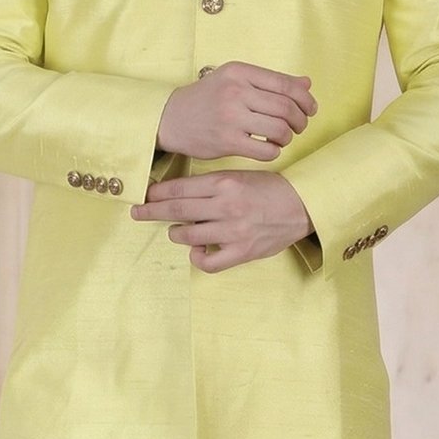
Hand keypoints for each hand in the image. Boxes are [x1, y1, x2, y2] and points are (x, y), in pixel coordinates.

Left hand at [130, 169, 313, 271]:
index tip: (144, 195)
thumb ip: (210, 186)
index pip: (179, 188)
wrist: (302, 205)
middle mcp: (226, 206)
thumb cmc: (268, 190)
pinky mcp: (241, 251)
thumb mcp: (238, 177)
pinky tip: (197, 250)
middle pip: (176, 210)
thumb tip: (177, 194)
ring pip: (187, 235)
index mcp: (224, 183)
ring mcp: (233, 230)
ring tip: (178, 230)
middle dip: (151, 211)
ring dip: (176, 233)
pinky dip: (197, 257)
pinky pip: (207, 261)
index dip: (157, 193)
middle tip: (136, 212)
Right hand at [156, 60, 316, 160]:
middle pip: (287, 108)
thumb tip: (306, 84)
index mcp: (240, 72)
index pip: (286, 84)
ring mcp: (231, 117)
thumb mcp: (235, 80)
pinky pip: (266, 150)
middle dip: (300, 120)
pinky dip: (274, 151)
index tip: (310, 109)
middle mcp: (236, 91)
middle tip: (299, 127)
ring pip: (280, 129)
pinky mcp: (227, 141)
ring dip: (288, 137)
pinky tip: (268, 148)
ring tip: (282, 138)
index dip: (305, 99)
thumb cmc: (208, 99)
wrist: (171, 118)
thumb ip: (270, 82)